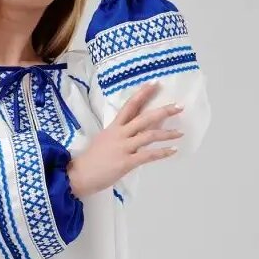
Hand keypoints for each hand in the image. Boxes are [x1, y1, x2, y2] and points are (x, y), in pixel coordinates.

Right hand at [66, 82, 183, 198]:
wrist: (78, 175)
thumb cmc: (91, 160)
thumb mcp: (104, 140)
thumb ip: (119, 134)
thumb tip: (135, 131)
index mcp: (114, 127)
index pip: (130, 106)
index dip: (143, 93)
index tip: (155, 83)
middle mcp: (120, 134)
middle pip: (144, 118)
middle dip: (163, 111)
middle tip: (179, 106)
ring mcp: (123, 147)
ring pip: (149, 135)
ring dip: (167, 133)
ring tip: (180, 132)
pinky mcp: (126, 162)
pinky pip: (148, 155)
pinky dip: (162, 152)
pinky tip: (173, 150)